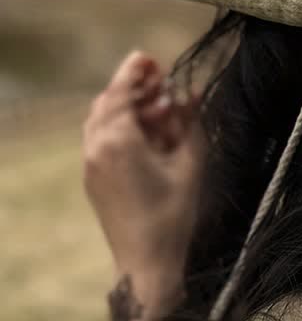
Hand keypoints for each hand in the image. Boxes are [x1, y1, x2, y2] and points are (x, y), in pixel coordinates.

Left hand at [83, 50, 206, 287]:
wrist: (146, 262)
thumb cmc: (174, 213)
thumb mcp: (190, 162)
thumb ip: (189, 121)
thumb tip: (190, 91)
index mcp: (118, 142)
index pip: (120, 93)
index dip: (134, 71)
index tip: (149, 57)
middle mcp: (97, 148)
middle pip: (108, 103)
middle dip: (132, 86)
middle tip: (160, 79)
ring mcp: (90, 164)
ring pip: (101, 120)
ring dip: (126, 105)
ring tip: (156, 104)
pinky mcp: (93, 178)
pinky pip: (100, 138)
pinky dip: (119, 124)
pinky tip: (146, 129)